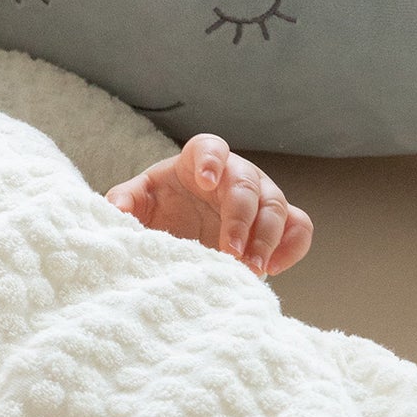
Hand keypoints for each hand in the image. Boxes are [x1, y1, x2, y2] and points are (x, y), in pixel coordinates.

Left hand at [106, 134, 311, 276]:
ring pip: (278, 207)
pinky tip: (271, 269)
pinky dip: (292, 247)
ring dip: (267, 239)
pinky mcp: (279, 220)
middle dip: (241, 219)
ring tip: (250, 269)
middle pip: (248, 185)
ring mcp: (262, 195)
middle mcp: (236, 173)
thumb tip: (116, 210)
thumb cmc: (162, 205)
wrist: (182, 226)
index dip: (211, 159)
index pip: (210, 147)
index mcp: (199, 160)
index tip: (206, 180)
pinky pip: (300, 227)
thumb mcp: (139, 200)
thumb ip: (126, 201)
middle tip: (231, 251)